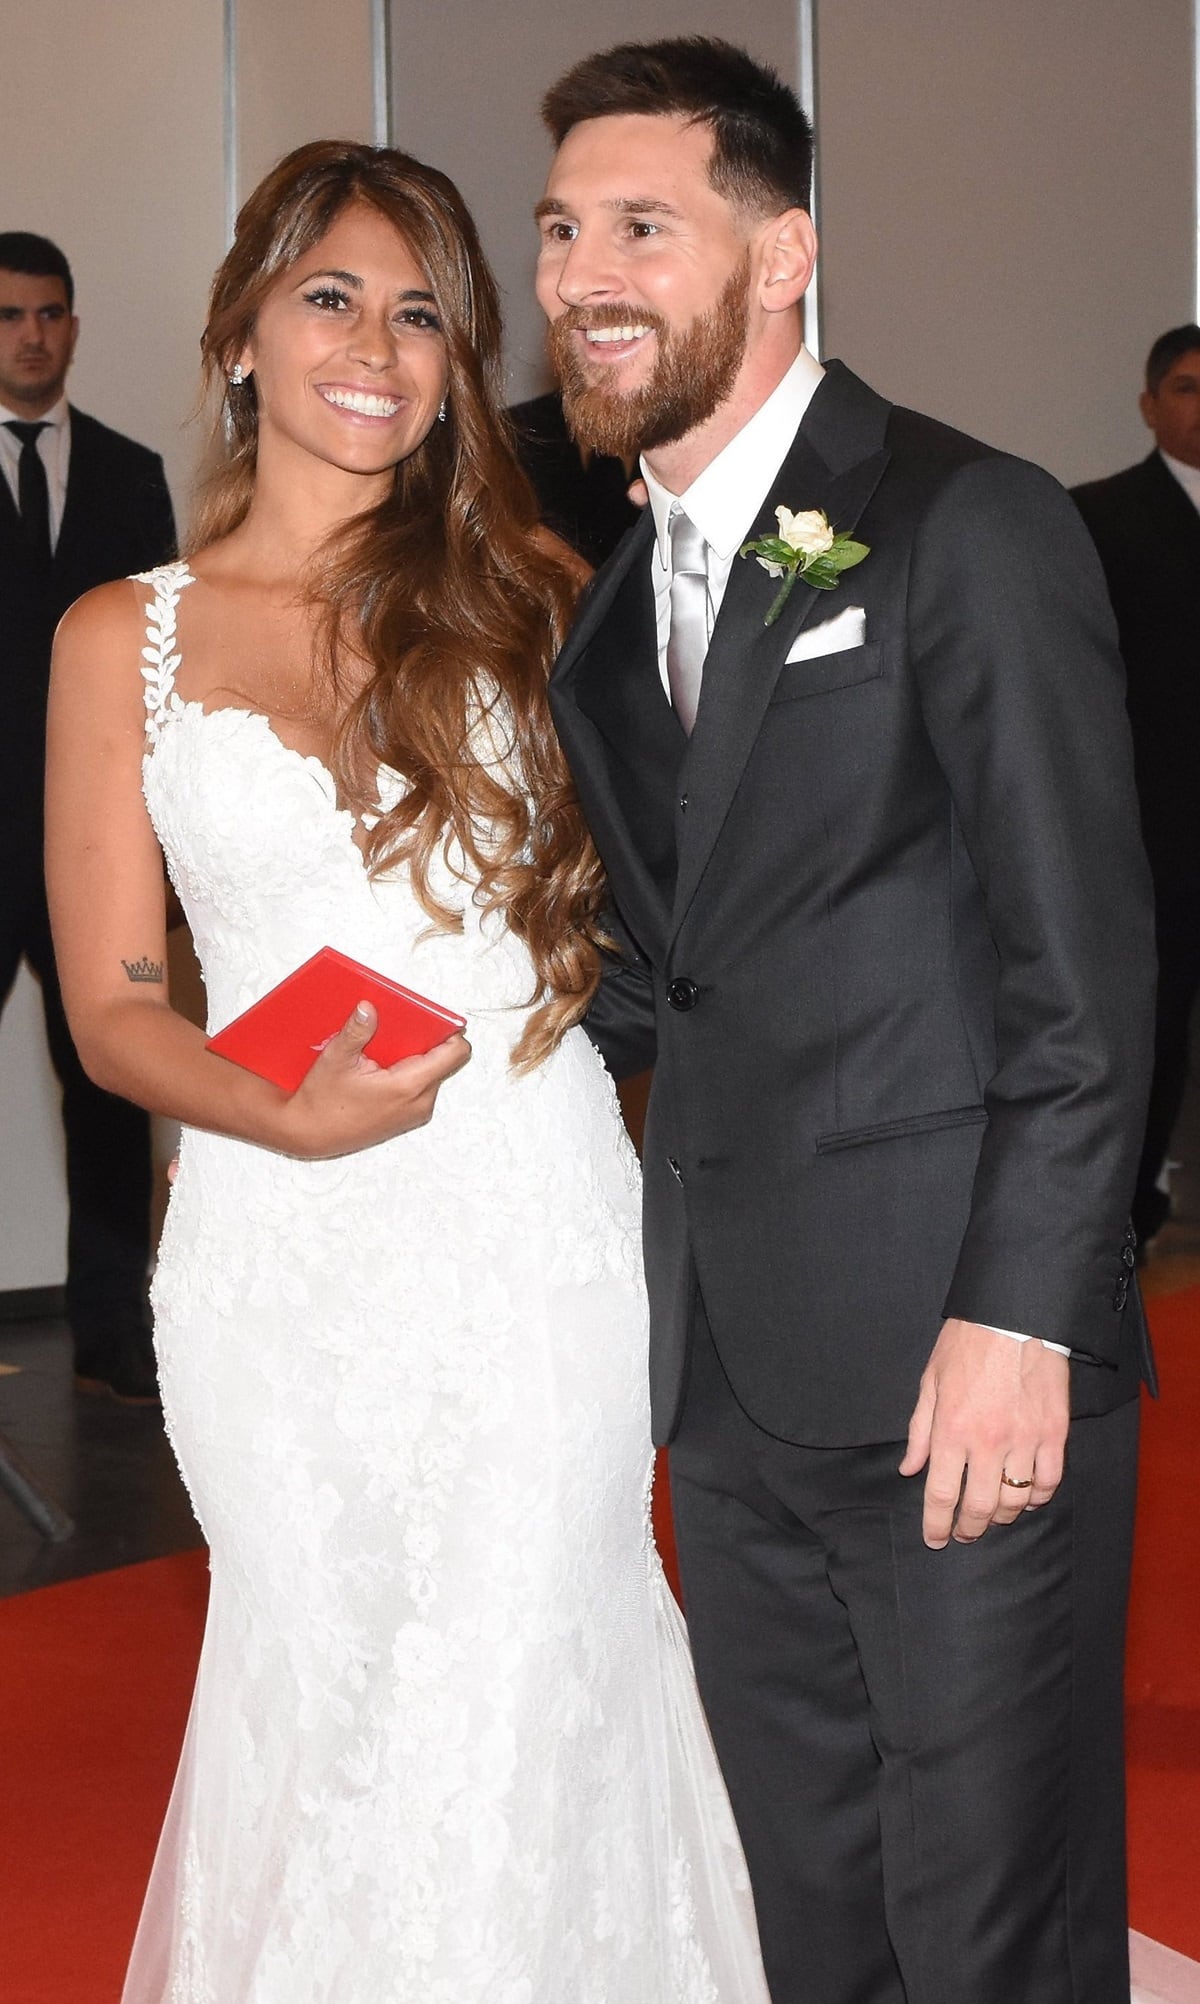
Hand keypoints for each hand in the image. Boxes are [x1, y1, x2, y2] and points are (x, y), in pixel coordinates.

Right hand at [274, 1001, 470, 1158]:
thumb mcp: (336, 1059)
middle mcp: (420, 1103)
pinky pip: (421, 1087)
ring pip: (433, 1074)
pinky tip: (382, 1068)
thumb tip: (370, 1007)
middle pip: (445, 1061)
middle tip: (400, 1030)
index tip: (435, 1018)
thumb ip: (357, 1031)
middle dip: (428, 1042)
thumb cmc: (321, 1103)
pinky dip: (409, 1073)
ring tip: (386, 1050)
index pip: (455, 1053)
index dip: (449, 1031)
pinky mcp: (408, 1118)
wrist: (308, 1134)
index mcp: (409, 1086)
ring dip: (417, 1058)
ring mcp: (416, 1113)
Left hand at [899, 1318, 1068, 1548]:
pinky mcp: (1054, 1433)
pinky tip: (1028, 1498)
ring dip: (1002, 1517)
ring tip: (993, 1517)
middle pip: (980, 1507)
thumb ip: (920, 1431)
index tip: (935, 1538)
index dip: (937, 1524)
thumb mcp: (931, 1382)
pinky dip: (1038, 1497)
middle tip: (964, 1534)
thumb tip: (910, 1469)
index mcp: (952, 1429)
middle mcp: (988, 1441)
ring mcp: (1025, 1440)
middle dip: (969, 1529)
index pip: (942, 1494)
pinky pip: (1049, 1481)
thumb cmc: (967, 1344)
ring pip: (1016, 1501)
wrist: (1013, 1315)